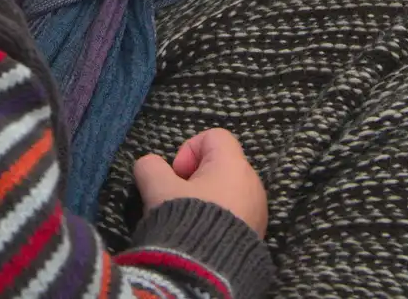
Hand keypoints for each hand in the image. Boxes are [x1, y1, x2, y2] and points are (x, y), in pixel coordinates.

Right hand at [133, 128, 268, 237]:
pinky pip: (236, 214)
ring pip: (228, 191)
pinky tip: (202, 236)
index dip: (189, 150)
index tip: (176, 175)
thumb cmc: (185, 221)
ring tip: (188, 220)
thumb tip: (150, 165)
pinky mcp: (257, 234)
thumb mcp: (156, 188)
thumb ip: (149, 167)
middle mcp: (252, 183)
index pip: (214, 136)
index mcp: (233, 165)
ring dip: (207, 200)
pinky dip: (219, 219)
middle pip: (221, 165)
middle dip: (196, 178)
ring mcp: (258, 210)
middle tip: (178, 197)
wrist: (206, 271)